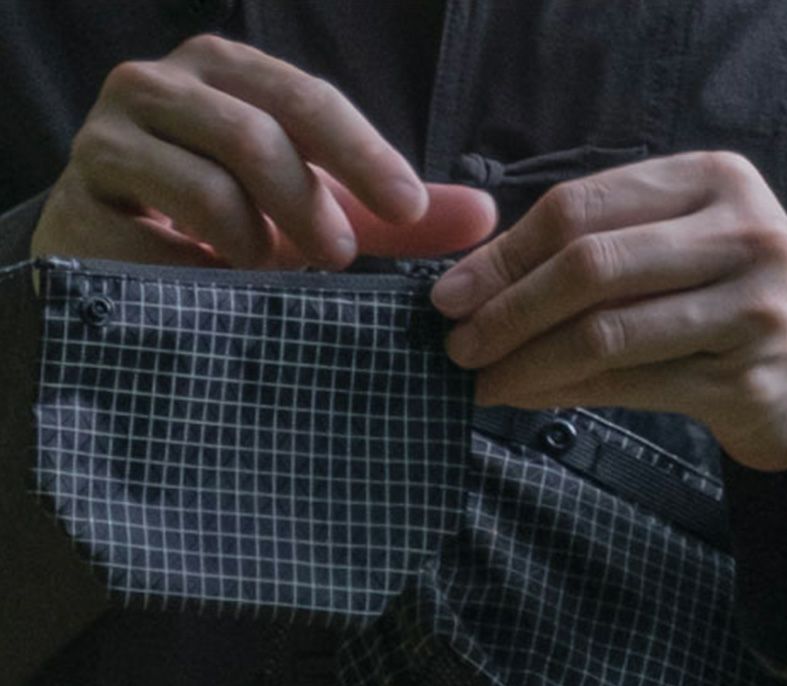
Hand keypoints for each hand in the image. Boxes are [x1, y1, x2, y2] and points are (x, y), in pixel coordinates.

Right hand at [32, 34, 495, 268]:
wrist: (114, 235)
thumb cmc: (224, 212)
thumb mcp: (311, 203)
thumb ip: (387, 212)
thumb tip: (481, 216)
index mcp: (226, 73)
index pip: (306, 100)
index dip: (362, 154)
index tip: (409, 208)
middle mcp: (162, 87)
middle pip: (252, 134)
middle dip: (309, 203)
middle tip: (340, 259)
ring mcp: (111, 141)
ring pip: (204, 186)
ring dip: (254, 243)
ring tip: (267, 272)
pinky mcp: (79, 204)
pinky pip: (152, 245)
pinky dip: (197, 276)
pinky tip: (209, 286)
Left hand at [431, 151, 786, 470]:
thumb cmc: (715, 294)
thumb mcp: (666, 246)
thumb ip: (589, 246)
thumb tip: (474, 283)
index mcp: (709, 182)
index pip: (579, 208)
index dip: (503, 255)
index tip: (449, 295)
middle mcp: (739, 234)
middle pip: (588, 266)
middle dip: (506, 311)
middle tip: (457, 345)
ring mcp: (751, 307)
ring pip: (603, 333)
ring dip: (523, 361)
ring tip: (479, 380)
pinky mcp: (744, 378)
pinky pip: (626, 385)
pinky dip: (559, 392)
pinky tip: (522, 397)